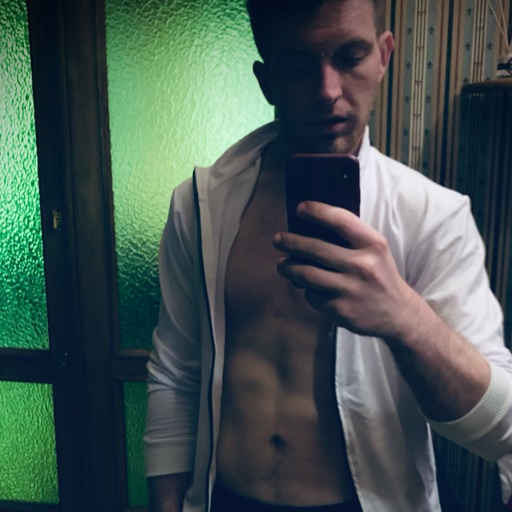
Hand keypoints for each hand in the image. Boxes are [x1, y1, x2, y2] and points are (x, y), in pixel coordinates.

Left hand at [273, 201, 417, 339]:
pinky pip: (313, 296)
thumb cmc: (380, 276)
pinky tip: (309, 288)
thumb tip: (310, 227)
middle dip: (291, 242)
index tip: (300, 208)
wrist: (398, 315)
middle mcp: (363, 265)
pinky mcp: (341, 310)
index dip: (318, 212)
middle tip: (278, 239)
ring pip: (307, 274)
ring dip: (289, 268)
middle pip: (316, 249)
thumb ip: (351, 239)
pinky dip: (307, 291)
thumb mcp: (375, 252)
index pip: (341, 221)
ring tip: (282, 264)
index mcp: (373, 245)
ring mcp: (351, 289)